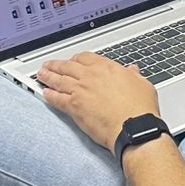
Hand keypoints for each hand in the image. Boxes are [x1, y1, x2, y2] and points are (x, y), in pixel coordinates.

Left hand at [38, 52, 161, 153]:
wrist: (134, 127)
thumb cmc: (140, 109)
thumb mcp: (143, 85)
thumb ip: (134, 76)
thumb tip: (133, 70)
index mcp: (106, 68)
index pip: (85, 58)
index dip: (76, 59)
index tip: (72, 62)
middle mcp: (91, 76)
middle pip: (67, 66)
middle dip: (56, 65)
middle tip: (49, 65)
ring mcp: (80, 90)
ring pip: (58, 79)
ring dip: (47, 76)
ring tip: (41, 75)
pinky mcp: (74, 106)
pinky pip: (57, 98)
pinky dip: (49, 95)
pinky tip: (45, 93)